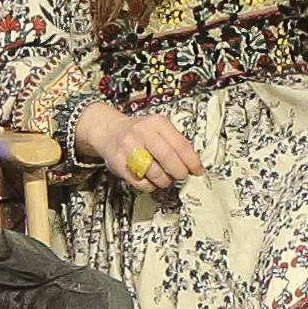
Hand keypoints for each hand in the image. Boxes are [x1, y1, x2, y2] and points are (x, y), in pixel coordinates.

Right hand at [74, 101, 207, 191]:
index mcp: (158, 123)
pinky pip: (139, 181)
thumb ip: (175, 142)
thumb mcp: (159, 128)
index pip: (181, 144)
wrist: (109, 131)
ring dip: (164, 181)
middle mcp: (142, 132)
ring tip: (165, 179)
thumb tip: (193, 163)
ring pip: (154, 172)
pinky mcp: (118, 162)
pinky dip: (149, 185)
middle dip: (179, 172)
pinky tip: (150, 181)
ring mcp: (128, 147)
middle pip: (168, 157)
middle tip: (182, 176)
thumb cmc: (139, 132)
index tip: (198, 170)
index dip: (192, 161)